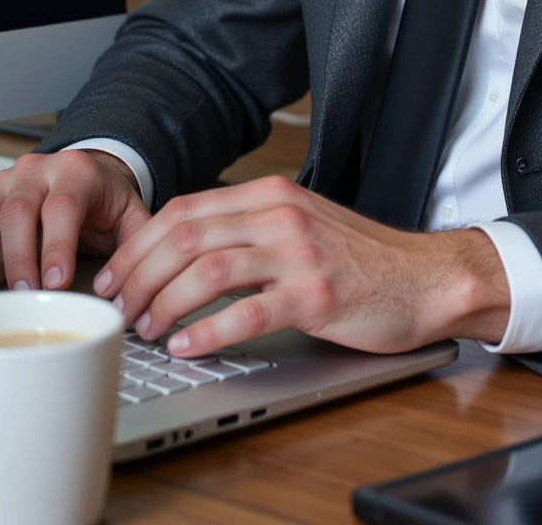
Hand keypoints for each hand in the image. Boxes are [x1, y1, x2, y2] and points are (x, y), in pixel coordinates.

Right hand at [0, 150, 150, 292]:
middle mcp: (36, 170)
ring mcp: (5, 182)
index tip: (57, 283)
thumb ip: (136, 246)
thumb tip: (124, 290)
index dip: (57, 246)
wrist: (84, 174)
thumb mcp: (131, 217)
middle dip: (20, 260)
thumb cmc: (105, 202)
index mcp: (76, 171)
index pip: (62, 206)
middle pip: (18, 211)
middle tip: (26, 297)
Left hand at [91, 174, 510, 357]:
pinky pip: (250, 311)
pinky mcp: (317, 293)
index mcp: (270, 195)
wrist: (426, 277)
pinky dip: (210, 330)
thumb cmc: (361, 258)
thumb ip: (247, 229)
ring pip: (210, 269)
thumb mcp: (298, 225)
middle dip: (141, 274)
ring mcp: (299, 252)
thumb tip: (180, 255)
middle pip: (187, 236)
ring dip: (166, 302)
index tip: (115, 274)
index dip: (140, 244)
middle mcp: (280, 215)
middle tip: (119, 307)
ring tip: (147, 329)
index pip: (185, 210)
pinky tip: (188, 345)